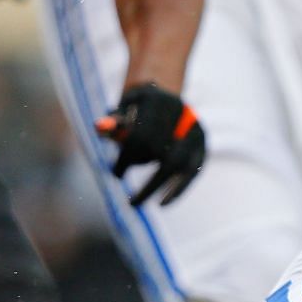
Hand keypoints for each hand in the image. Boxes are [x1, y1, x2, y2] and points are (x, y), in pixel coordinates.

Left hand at [96, 83, 205, 206]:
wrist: (164, 102)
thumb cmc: (136, 110)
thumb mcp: (121, 111)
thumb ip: (113, 121)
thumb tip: (100, 127)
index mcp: (156, 97)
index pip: (141, 133)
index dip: (127, 156)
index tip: (116, 174)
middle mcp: (179, 109)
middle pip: (158, 146)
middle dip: (137, 168)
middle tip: (122, 188)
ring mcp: (193, 127)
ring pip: (176, 161)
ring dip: (156, 185)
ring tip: (136, 202)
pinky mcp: (202, 142)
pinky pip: (192, 171)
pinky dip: (178, 189)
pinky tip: (163, 203)